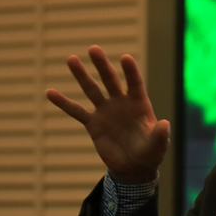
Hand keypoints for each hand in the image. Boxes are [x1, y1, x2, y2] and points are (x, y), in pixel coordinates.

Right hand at [45, 45, 169, 182]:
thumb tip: (165, 124)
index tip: (125, 57)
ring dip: (82, 76)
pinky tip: (50, 92)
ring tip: (71, 59)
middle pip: (110, 80)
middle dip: (102, 65)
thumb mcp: (158, 146)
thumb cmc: (150, 153)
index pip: (135, 84)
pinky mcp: (93, 124)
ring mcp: (106, 112)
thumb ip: (160, 135)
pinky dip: (64, 103)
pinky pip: (76, 112)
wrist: (134, 166)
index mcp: (139, 104)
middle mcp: (121, 103)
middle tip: (93, 48)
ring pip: (92, 90)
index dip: (131, 71)